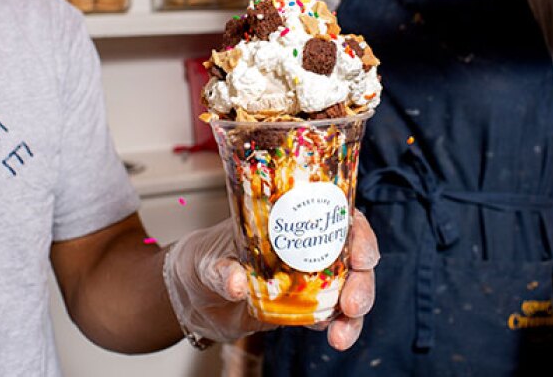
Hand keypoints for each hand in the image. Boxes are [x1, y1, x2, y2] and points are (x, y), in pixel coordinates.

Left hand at [162, 211, 379, 348]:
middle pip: (351, 255)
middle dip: (362, 279)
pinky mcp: (301, 308)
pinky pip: (330, 317)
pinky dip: (339, 328)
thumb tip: (238, 282)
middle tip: (353, 303)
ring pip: (348, 289)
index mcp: (289, 218)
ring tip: (342, 334)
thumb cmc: (200, 258)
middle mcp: (305, 244)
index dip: (357, 231)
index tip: (360, 254)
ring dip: (354, 312)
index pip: (335, 215)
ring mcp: (307, 277)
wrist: (191, 297)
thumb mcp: (206, 258)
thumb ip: (222, 269)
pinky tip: (335, 338)